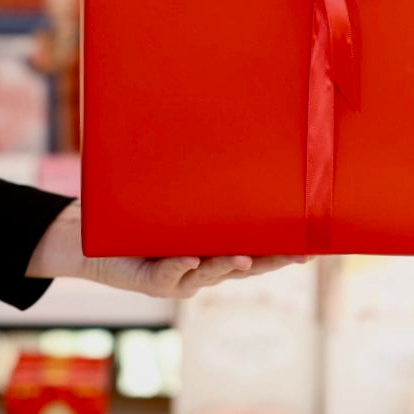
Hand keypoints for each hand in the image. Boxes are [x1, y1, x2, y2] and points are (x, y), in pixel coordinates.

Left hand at [26, 202, 306, 297]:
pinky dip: (179, 266)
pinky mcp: (153, 282)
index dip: (286, 248)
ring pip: (210, 273)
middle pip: (246, 268)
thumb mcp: (177, 197)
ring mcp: (181, 278)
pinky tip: (189, 258)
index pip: (260, 249)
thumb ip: (203, 182)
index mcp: (217, 247)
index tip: (314, 244)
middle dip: (272, 261)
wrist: (98, 240)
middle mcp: (205, 266)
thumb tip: (229, 131)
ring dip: (228, 265)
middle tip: (298, 254)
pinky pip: (168, 274)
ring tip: (244, 256)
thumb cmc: (143, 214)